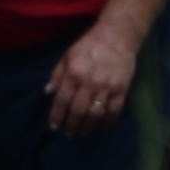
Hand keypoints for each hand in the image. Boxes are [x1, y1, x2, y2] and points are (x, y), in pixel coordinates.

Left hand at [47, 18, 140, 132]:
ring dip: (88, 127)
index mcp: (73, 73)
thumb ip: (57, 75)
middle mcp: (88, 82)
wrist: (116, 36)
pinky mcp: (121, 89)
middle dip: (72, 126)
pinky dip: (107, 122)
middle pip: (78, 111)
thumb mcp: (67, 56)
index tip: (54, 127)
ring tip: (83, 132)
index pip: (62, 100)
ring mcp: (106, 87)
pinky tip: (102, 126)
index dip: (57, 116)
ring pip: (95, 114)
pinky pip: (114, 111)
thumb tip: (47, 93)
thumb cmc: (88, 45)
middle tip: (69, 133)